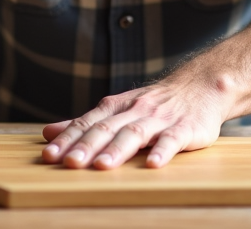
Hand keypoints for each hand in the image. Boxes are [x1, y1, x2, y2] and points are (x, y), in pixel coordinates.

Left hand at [41, 74, 230, 169]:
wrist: (201, 85)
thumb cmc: (155, 103)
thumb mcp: (119, 108)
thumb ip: (86, 122)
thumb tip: (48, 133)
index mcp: (117, 107)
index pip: (88, 122)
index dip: (68, 139)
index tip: (49, 155)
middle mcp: (135, 110)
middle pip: (107, 128)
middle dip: (86, 146)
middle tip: (68, 163)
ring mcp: (160, 119)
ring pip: (135, 133)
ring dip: (117, 149)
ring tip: (102, 166)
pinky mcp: (185, 128)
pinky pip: (172, 139)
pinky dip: (161, 151)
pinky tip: (151, 164)